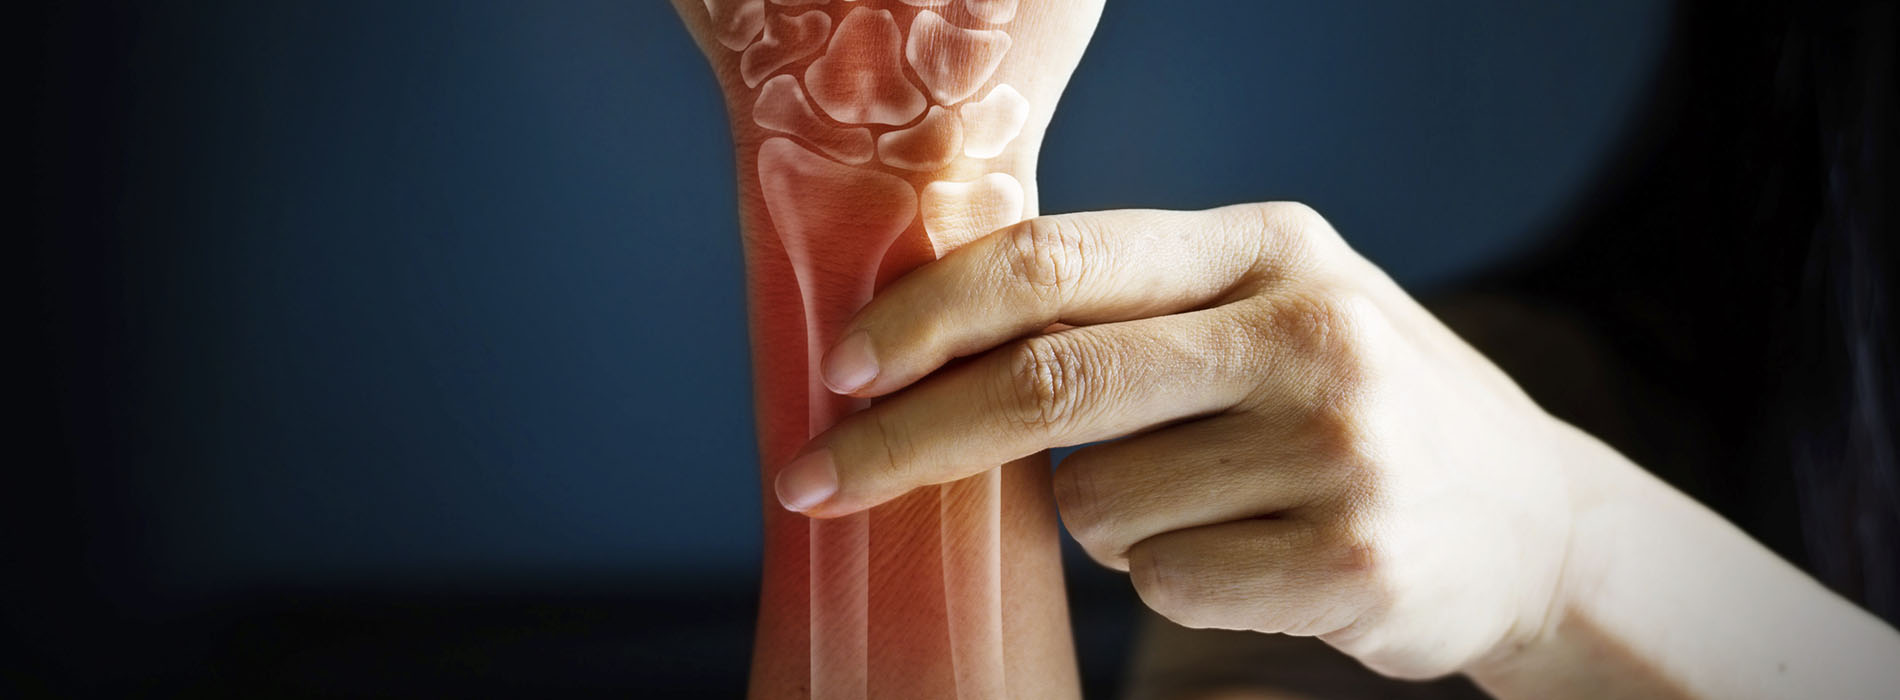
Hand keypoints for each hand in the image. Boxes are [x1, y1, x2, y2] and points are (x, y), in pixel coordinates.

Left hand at [772, 203, 1574, 678]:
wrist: (1538, 521)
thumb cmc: (1353, 403)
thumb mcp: (1271, 305)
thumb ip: (1134, 303)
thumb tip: (931, 336)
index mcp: (1269, 245)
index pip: (1060, 260)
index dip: (930, 313)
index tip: (843, 366)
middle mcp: (1308, 332)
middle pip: (1050, 385)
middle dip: (910, 438)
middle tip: (819, 478)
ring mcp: (1337, 449)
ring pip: (1095, 505)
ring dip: (1105, 517)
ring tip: (1211, 498)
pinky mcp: (1350, 561)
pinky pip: (1162, 582)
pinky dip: (1171, 577)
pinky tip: (1254, 552)